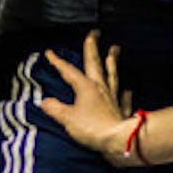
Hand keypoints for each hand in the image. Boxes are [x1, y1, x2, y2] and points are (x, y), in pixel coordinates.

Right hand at [38, 30, 134, 165]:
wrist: (119, 140)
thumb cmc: (93, 128)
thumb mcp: (68, 119)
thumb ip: (55, 109)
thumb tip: (44, 101)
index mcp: (86, 87)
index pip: (69, 71)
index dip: (58, 62)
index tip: (50, 52)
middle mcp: (100, 88)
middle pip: (95, 63)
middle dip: (93, 47)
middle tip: (95, 32)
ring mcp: (112, 98)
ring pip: (112, 75)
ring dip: (112, 62)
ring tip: (114, 49)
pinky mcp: (121, 110)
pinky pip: (124, 98)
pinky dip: (125, 93)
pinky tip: (128, 90)